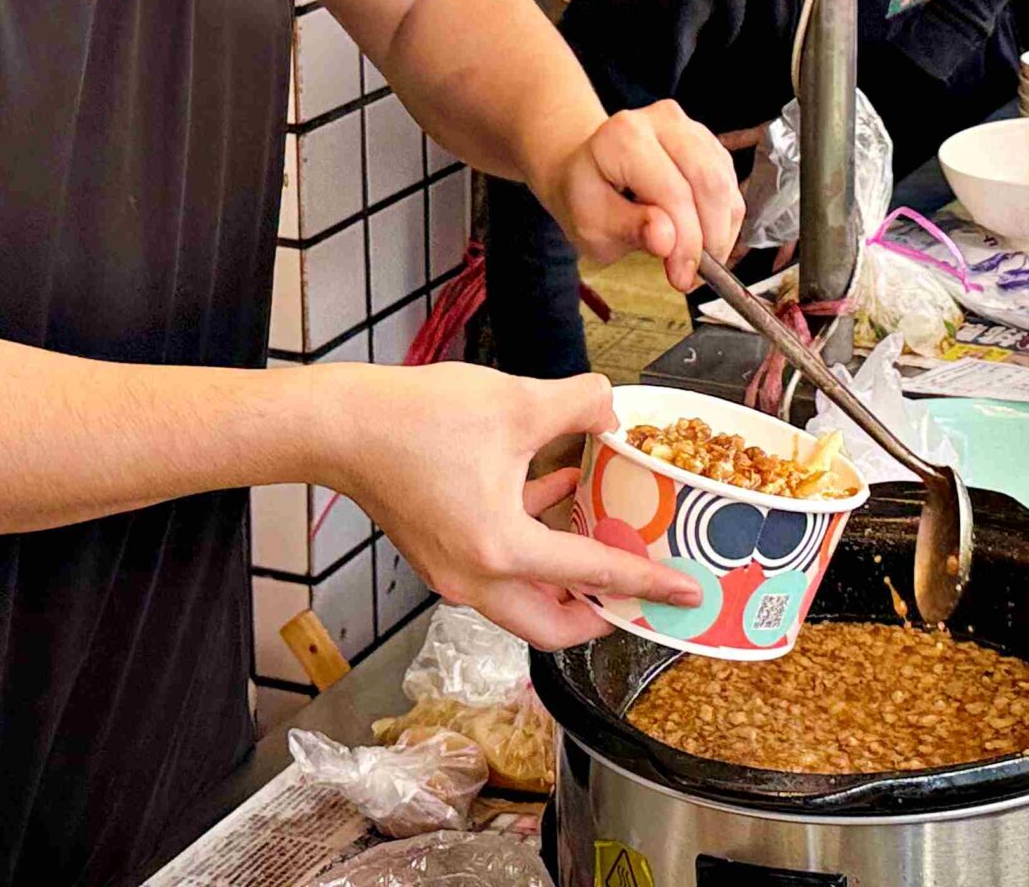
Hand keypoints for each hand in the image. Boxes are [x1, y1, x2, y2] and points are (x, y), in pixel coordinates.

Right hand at [329, 366, 699, 649]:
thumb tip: (611, 408)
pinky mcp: (439, 552)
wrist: (342, 426)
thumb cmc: (417, 419)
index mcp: (502, 552)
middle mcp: (476, 579)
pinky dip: (534, 543)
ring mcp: (452, 572)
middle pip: (553, 625)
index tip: (686, 595)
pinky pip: (500, 566)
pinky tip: (558, 488)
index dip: (646, 585)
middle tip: (642, 588)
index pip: (593, 578)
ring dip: (568, 577)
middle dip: (603, 612)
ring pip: (525, 599)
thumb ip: (579, 405)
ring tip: (608, 535)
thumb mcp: (516, 402)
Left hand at [532, 101, 746, 290]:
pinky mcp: (707, 142)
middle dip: (709, 237)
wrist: (590, 171)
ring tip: (696, 259)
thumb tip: (667, 240)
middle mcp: (662, 121)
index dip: (686, 240)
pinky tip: (701, 237)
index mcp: (625, 137)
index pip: (673, 191)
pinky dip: (723, 219)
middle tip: (694, 273)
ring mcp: (690, 127)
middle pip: (709, 182)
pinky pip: (730, 184)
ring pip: (725, 183)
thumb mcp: (592, 225)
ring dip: (720, 230)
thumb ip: (629, 229)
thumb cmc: (588, 197)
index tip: (682, 278)